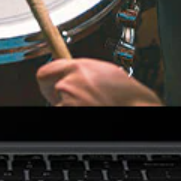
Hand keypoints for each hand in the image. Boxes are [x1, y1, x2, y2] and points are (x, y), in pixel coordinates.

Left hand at [36, 58, 161, 106]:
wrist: (135, 106)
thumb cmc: (125, 92)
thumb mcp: (102, 70)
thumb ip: (81, 70)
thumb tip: (70, 72)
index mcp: (77, 67)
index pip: (45, 71)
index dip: (47, 79)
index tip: (49, 83)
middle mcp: (69, 82)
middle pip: (50, 88)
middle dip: (60, 94)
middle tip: (77, 98)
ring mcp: (69, 100)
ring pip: (58, 104)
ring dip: (69, 105)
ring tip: (91, 104)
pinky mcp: (71, 112)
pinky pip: (64, 112)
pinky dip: (74, 113)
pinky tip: (91, 109)